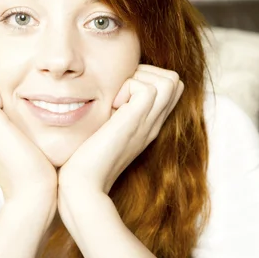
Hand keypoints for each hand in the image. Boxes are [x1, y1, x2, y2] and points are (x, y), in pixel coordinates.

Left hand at [58, 64, 183, 193]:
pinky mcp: (135, 122)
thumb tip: (106, 91)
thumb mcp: (105, 129)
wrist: (83, 184)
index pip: (170, 87)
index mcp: (148, 124)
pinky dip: (128, 87)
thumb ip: (113, 112)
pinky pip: (147, 87)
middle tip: (121, 92)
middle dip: (148, 73)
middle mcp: (153, 122)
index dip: (148, 78)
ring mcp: (148, 123)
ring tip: (117, 100)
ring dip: (140, 78)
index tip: (121, 92)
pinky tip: (111, 107)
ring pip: (170, 80)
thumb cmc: (84, 159)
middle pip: (175, 80)